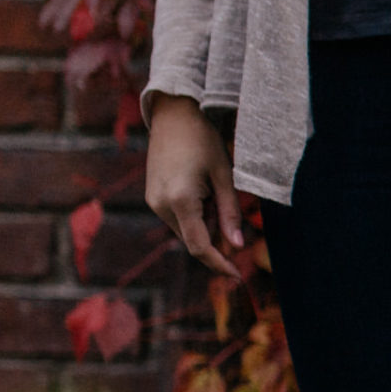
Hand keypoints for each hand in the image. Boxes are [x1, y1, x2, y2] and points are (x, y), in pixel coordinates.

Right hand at [145, 93, 242, 277]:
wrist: (173, 115)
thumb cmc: (203, 141)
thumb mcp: (224, 177)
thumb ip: (230, 213)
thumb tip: (237, 246)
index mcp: (180, 200)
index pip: (200, 247)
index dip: (220, 264)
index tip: (238, 276)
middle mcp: (160, 205)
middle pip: (194, 240)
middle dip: (216, 236)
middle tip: (225, 203)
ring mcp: (152, 202)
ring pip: (186, 230)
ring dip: (205, 224)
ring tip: (211, 189)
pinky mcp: (152, 197)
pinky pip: (178, 219)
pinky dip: (195, 215)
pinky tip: (201, 189)